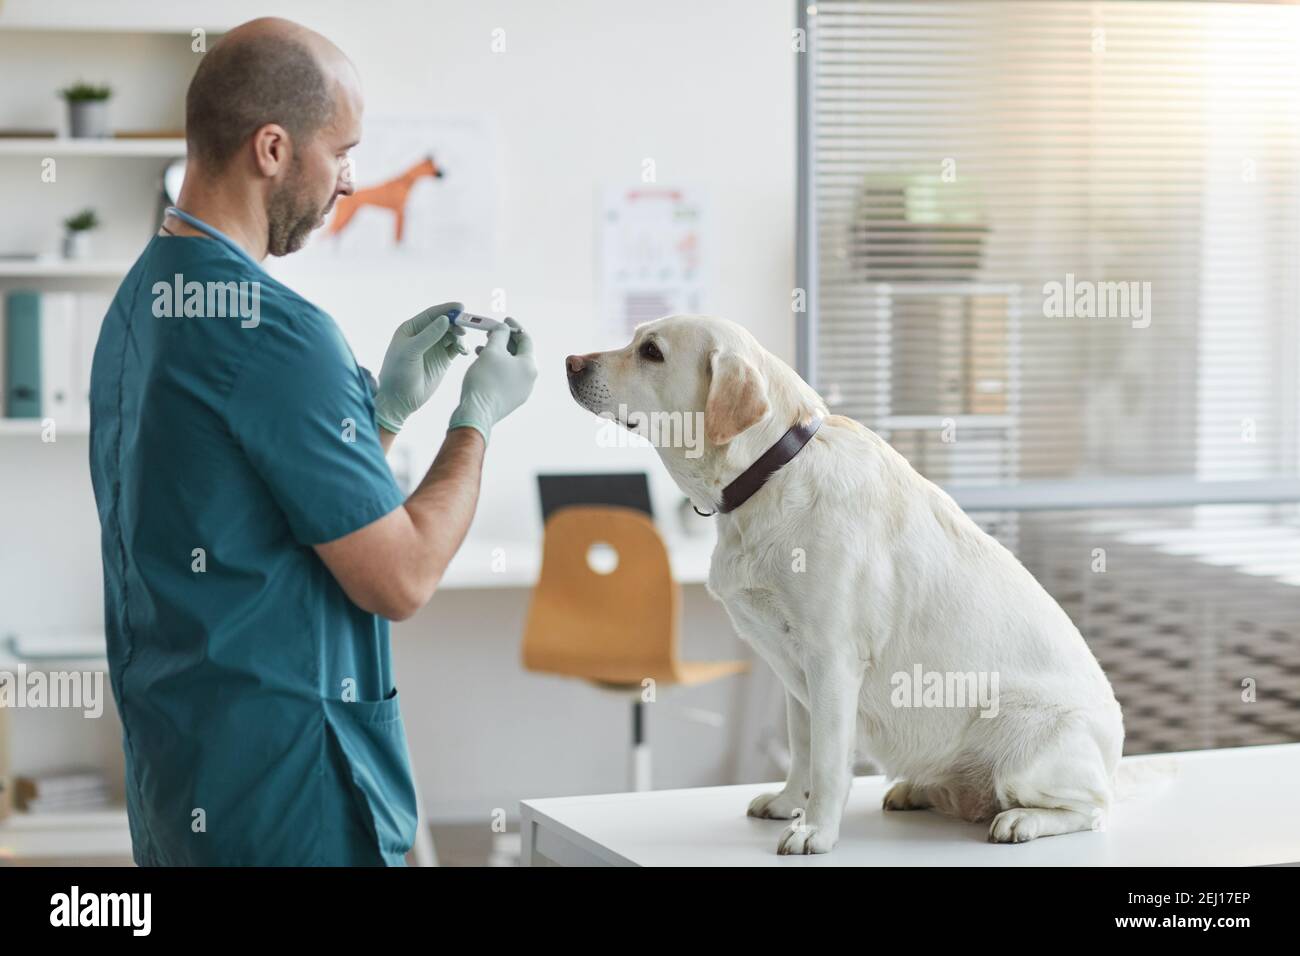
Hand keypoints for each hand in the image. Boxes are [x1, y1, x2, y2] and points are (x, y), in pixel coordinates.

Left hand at [373, 301, 466, 433]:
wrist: (399, 400)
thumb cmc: (398, 374)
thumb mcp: (411, 352)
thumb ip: (428, 335)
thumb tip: (445, 319)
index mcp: (411, 329)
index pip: (431, 314)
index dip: (446, 309)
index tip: (461, 307)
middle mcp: (423, 335)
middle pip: (444, 323)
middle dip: (456, 323)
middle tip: (466, 328)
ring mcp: (434, 347)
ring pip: (452, 335)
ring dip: (459, 337)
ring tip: (461, 347)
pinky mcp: (443, 360)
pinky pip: (456, 348)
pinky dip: (462, 347)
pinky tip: (464, 351)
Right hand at [448, 318, 536, 442]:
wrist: (476, 413)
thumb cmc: (485, 380)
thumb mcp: (492, 351)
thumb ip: (499, 334)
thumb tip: (504, 328)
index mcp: (530, 366)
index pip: (525, 339)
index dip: (514, 327)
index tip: (504, 320)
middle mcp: (529, 379)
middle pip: (519, 352)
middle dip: (504, 340)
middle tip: (490, 333)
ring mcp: (521, 391)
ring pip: (511, 365)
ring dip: (498, 353)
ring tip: (480, 348)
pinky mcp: (510, 399)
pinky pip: (506, 377)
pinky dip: (496, 367)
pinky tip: (482, 364)